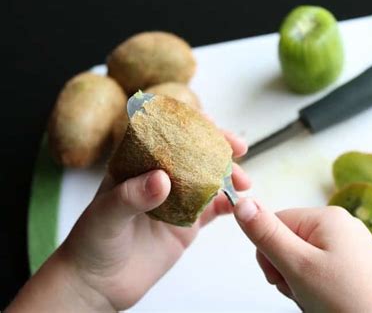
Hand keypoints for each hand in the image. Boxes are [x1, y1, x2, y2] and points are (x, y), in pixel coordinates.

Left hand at [7, 130, 249, 312]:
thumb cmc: (92, 243)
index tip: (211, 122)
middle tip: (238, 147)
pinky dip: (228, 204)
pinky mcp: (186, 224)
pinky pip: (211, 209)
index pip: (164, 134)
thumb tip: (162, 179)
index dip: (189, 124)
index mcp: (135, 165)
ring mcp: (175, 200)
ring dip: (228, 175)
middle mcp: (158, 178)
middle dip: (218, 146)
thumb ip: (131, 197)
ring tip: (244, 181)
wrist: (98, 284)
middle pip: (193, 153)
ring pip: (207, 178)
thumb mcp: (105, 216)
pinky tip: (238, 204)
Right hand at [233, 199, 371, 312]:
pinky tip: (324, 300)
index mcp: (328, 217)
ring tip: (314, 298)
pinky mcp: (354, 266)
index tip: (280, 275)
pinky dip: (314, 286)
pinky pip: (319, 269)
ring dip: (298, 280)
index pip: (276, 222)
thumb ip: (266, 234)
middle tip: (300, 289)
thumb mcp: (297, 265)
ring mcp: (350, 247)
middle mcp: (342, 226)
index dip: (269, 252)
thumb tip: (241, 202)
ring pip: (301, 258)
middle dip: (285, 268)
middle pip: (288, 240)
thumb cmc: (346, 302)